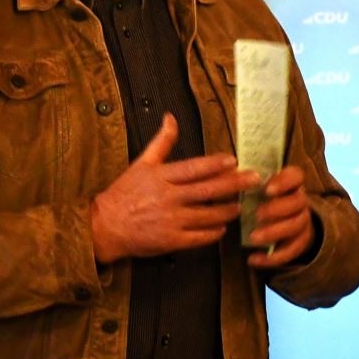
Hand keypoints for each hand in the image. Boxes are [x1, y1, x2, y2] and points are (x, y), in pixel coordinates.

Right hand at [90, 114, 258, 263]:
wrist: (104, 226)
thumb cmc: (124, 194)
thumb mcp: (141, 163)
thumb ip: (161, 142)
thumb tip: (170, 117)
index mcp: (162, 177)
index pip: (194, 168)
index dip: (215, 164)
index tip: (234, 161)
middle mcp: (168, 197)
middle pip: (207, 190)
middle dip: (234, 185)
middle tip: (254, 180)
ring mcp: (170, 220)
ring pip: (208, 215)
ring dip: (227, 211)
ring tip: (240, 207)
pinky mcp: (170, 241)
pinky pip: (199, 237)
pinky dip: (213, 233)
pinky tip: (222, 229)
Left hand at [246, 165, 315, 269]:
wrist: (287, 224)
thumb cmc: (263, 200)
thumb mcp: (255, 189)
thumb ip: (244, 183)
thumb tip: (226, 177)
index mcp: (290, 184)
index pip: (296, 176)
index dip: (284, 181)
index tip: (267, 189)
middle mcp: (300, 201)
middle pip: (298, 202)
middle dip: (278, 209)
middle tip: (257, 215)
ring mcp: (302, 222)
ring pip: (296, 226)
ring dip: (274, 232)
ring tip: (253, 238)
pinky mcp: (300, 244)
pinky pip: (291, 251)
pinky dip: (272, 257)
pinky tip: (253, 259)